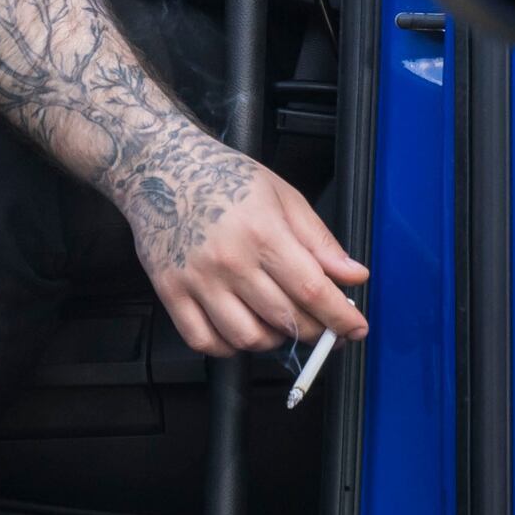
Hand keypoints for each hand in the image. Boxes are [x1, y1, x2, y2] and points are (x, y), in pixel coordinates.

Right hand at [136, 151, 368, 358]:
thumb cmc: (222, 177)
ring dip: (272, 341)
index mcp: (262, 231)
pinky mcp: (170, 292)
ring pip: (246, 338)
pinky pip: (203, 341)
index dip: (340, 317)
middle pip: (284, 319)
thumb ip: (319, 241)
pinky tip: (240, 329)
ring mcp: (197, 279)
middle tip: (323, 327)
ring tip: (279, 324)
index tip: (354, 328)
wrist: (160, 167)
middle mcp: (229, 260)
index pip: (311, 290)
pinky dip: (228, 347)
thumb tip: (353, 276)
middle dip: (314, 331)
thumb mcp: (282, 195)